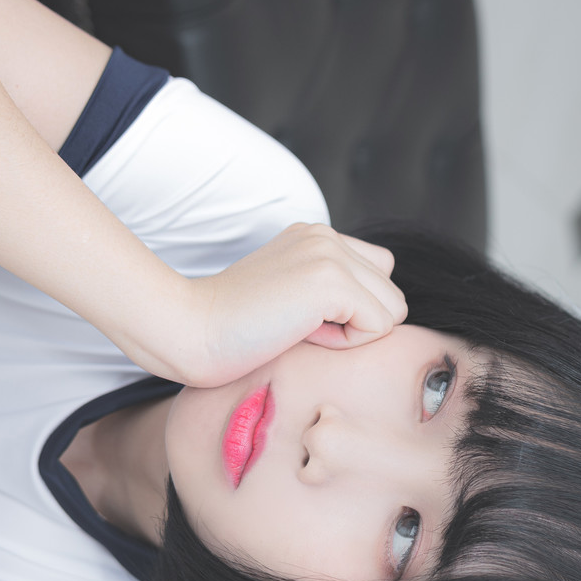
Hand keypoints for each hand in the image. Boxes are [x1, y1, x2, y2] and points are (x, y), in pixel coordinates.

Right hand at [177, 223, 407, 387]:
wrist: (188, 330)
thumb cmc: (228, 331)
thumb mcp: (285, 297)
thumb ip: (324, 292)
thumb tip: (376, 316)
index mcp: (313, 236)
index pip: (377, 274)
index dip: (348, 310)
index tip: (296, 316)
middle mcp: (324, 236)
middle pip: (390, 291)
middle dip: (354, 322)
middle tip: (297, 325)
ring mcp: (329, 254)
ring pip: (391, 309)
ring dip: (351, 333)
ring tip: (298, 328)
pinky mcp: (331, 280)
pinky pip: (379, 326)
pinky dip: (344, 344)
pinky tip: (300, 334)